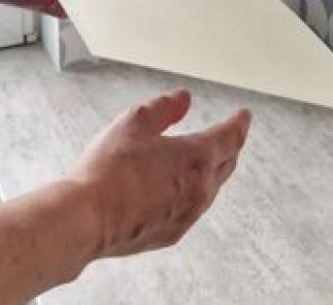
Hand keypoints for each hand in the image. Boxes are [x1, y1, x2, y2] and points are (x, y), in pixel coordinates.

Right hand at [66, 90, 251, 257]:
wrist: (88, 217)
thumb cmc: (110, 170)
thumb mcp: (136, 121)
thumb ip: (165, 107)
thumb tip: (183, 98)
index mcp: (196, 158)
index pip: (230, 137)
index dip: (238, 123)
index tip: (243, 116)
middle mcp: (199, 190)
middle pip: (226, 164)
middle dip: (229, 146)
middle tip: (229, 135)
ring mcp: (187, 215)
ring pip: (211, 189)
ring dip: (213, 170)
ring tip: (207, 160)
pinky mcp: (171, 233)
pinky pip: (193, 208)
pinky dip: (194, 192)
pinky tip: (179, 188)